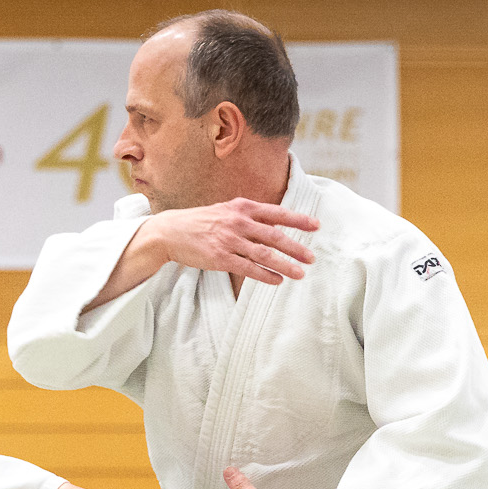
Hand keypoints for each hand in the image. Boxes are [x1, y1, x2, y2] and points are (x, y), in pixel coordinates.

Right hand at [138, 199, 319, 286]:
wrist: (170, 231)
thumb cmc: (201, 222)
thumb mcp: (226, 210)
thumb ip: (250, 216)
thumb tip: (276, 224)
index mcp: (242, 207)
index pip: (277, 213)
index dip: (298, 220)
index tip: (316, 226)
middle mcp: (238, 222)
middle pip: (274, 236)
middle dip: (296, 248)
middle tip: (312, 258)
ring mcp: (229, 240)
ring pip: (264, 254)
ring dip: (285, 265)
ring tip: (300, 274)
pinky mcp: (220, 258)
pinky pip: (248, 268)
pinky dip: (265, 275)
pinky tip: (277, 281)